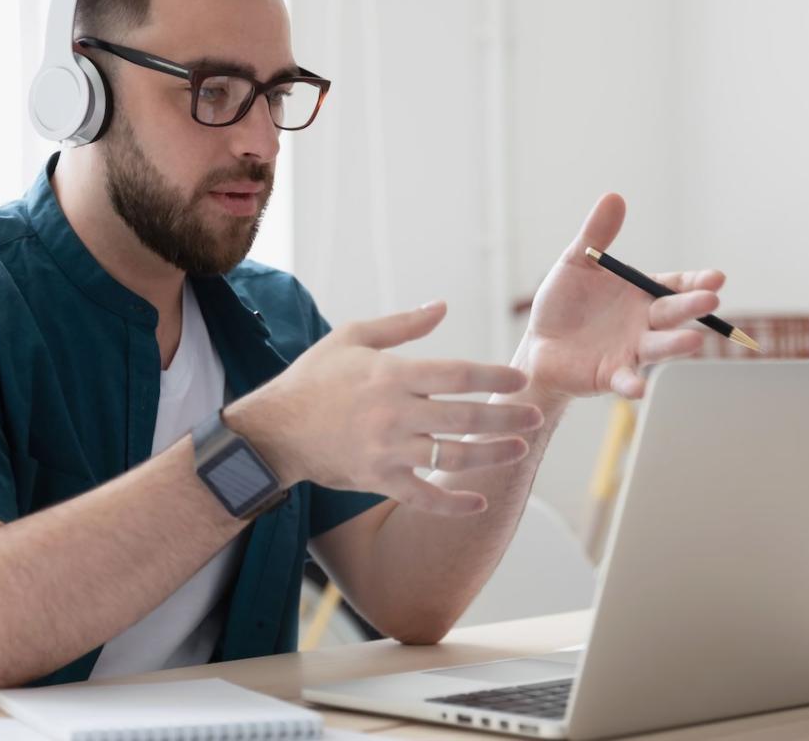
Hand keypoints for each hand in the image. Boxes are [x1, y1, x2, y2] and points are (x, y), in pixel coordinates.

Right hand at [222, 302, 544, 515]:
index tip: (521, 378)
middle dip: (505, 417)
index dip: (494, 375)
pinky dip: (452, 502)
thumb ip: (402, 325)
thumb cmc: (313, 378)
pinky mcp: (378, 478)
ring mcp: (386, 449)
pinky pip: (422, 495)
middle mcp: (393, 412)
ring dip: (491, 455)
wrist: (274, 430)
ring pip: (450, 455)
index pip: (456, 373)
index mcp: (391, 374)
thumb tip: (442, 306)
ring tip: (519, 450)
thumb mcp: (351, 337)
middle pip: (464, 416)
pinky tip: (478, 502)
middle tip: (534, 417)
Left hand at [522, 193, 726, 399]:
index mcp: (640, 293)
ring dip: (676, 344)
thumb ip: (596, 234)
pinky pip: (626, 380)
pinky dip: (633, 384)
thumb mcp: (576, 263)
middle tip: (711, 300)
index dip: (696, 282)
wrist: (540, 343)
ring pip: (658, 347)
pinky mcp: (612, 375)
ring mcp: (631, 350)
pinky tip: (640, 387)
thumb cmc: (564, 303)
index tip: (716, 277)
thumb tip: (614, 196)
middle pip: (672, 314)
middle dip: (691, 307)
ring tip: (693, 341)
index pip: (674, 285)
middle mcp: (644, 322)